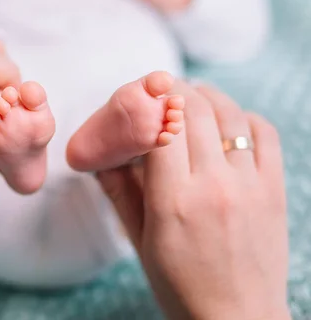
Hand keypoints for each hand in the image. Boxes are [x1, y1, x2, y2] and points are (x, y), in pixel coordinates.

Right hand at [98, 82, 289, 319]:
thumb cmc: (179, 286)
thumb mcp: (139, 241)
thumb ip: (119, 191)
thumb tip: (102, 154)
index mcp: (173, 202)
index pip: (161, 127)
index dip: (148, 101)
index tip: (139, 95)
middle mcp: (214, 187)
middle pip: (194, 110)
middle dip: (172, 90)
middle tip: (159, 89)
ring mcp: (249, 186)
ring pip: (229, 113)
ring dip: (206, 95)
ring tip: (189, 96)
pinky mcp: (274, 190)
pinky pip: (264, 133)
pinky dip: (243, 116)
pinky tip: (226, 121)